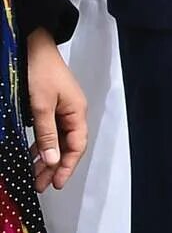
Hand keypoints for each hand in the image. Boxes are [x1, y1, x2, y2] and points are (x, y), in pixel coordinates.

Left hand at [25, 28, 84, 191]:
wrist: (34, 47)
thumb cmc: (40, 73)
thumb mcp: (41, 106)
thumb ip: (47, 134)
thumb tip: (52, 161)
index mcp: (77, 112)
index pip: (77, 145)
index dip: (67, 166)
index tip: (56, 183)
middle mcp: (73, 112)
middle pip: (69, 145)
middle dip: (56, 166)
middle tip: (42, 185)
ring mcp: (63, 109)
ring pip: (58, 140)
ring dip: (47, 157)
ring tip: (36, 175)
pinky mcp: (52, 106)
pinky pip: (50, 131)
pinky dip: (42, 144)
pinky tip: (32, 155)